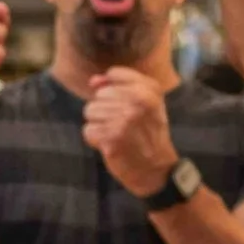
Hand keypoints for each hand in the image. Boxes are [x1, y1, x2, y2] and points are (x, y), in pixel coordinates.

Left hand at [83, 69, 179, 199]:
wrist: (156, 170)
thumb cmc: (148, 133)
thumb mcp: (146, 102)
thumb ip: (118, 85)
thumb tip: (93, 82)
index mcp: (150, 90)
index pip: (114, 74)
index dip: (113, 89)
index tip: (126, 105)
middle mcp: (138, 102)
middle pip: (99, 95)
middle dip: (106, 110)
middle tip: (123, 125)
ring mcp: (125, 120)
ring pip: (90, 111)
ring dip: (99, 125)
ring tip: (116, 134)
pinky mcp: (111, 139)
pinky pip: (88, 130)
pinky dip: (95, 140)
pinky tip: (111, 144)